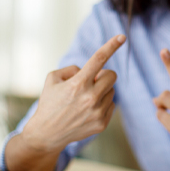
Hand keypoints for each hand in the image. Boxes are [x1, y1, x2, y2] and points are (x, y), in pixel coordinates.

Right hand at [21, 34, 125, 151]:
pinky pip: (111, 104)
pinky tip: (88, 110)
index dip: (111, 46)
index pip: (98, 59)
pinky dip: (102, 104)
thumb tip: (89, 71)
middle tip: (92, 81)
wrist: (47, 133)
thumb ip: (72, 69)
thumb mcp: (52, 79)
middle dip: (104, 75)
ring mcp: (98, 112)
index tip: (122, 36)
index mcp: (78, 83)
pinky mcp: (102, 123)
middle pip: (112, 76)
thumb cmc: (50, 102)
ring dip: (101, 91)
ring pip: (111, 91)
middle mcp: (90, 97)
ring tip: (84, 100)